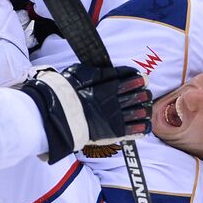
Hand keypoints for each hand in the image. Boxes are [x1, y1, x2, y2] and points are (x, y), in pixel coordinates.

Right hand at [19, 64, 152, 162]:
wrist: (58, 113)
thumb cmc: (67, 91)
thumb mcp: (83, 72)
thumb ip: (103, 72)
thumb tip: (122, 71)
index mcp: (110, 85)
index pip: (133, 80)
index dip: (140, 80)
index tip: (142, 79)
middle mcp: (116, 100)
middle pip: (140, 96)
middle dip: (144, 94)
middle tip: (143, 96)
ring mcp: (117, 117)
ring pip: (141, 111)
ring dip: (144, 109)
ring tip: (143, 110)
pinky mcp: (116, 132)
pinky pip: (136, 130)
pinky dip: (143, 127)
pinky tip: (144, 124)